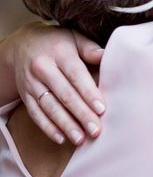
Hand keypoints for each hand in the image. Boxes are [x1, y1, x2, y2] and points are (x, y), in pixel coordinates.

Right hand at [8, 22, 105, 144]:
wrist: (21, 45)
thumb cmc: (57, 42)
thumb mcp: (73, 38)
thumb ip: (90, 48)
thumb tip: (106, 56)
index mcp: (59, 53)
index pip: (76, 76)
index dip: (88, 93)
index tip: (102, 109)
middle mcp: (42, 69)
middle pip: (64, 95)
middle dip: (81, 114)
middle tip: (96, 130)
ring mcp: (32, 84)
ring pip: (49, 107)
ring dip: (65, 125)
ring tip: (80, 138)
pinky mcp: (26, 96)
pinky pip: (36, 114)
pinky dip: (48, 127)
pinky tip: (61, 138)